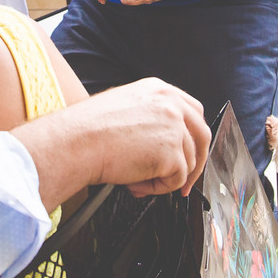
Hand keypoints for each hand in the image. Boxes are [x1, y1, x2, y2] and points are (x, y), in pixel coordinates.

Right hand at [71, 79, 210, 197]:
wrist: (76, 142)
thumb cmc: (87, 129)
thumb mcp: (123, 106)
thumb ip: (149, 115)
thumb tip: (158, 140)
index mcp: (159, 90)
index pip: (193, 112)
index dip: (192, 137)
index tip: (188, 153)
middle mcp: (171, 104)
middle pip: (202, 136)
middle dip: (195, 163)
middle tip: (182, 182)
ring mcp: (175, 127)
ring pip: (187, 163)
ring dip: (163, 178)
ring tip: (135, 179)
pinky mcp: (172, 153)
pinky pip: (174, 180)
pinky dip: (156, 188)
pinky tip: (134, 182)